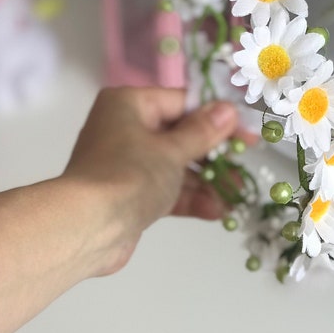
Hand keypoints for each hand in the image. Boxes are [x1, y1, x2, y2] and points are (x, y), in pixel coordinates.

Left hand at [63, 87, 239, 274]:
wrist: (87, 229)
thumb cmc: (130, 174)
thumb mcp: (173, 150)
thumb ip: (203, 131)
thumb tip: (228, 109)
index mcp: (131, 105)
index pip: (183, 103)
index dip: (218, 117)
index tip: (246, 129)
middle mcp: (127, 128)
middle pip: (182, 135)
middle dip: (214, 154)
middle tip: (245, 161)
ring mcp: (129, 163)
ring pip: (177, 165)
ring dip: (207, 181)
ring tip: (237, 193)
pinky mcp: (131, 193)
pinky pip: (167, 188)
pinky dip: (190, 197)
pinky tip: (218, 211)